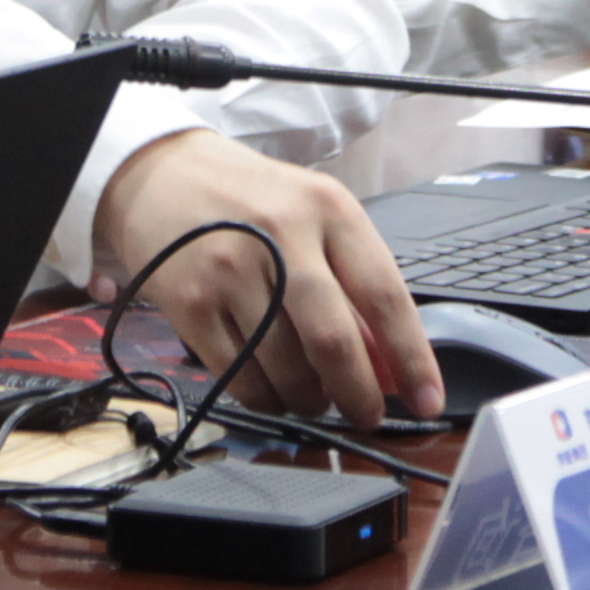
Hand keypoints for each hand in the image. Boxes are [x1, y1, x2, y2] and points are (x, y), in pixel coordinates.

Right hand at [92, 127, 435, 428]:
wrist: (161, 175)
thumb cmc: (252, 200)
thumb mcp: (315, 217)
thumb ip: (354, 284)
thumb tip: (390, 368)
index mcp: (327, 209)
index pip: (384, 294)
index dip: (411, 357)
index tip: (428, 400)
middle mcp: (280, 235)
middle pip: (333, 339)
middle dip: (358, 393)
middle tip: (367, 414)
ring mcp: (229, 270)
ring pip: (286, 368)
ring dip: (309, 400)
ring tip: (313, 396)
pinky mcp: (189, 303)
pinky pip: (239, 378)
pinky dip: (266, 399)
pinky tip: (273, 390)